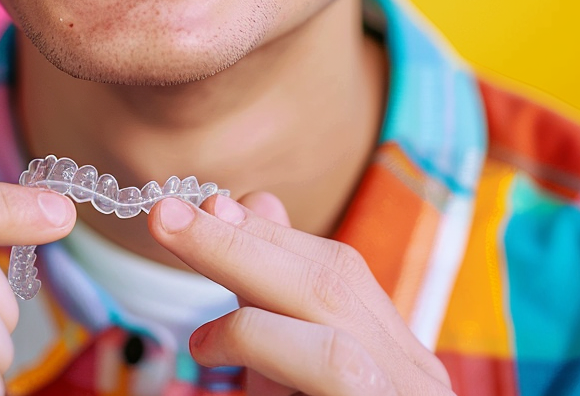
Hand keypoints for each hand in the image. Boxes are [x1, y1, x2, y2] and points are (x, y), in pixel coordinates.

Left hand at [150, 191, 453, 395]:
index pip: (336, 269)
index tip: (200, 206)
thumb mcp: (288, 374)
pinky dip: (262, 347)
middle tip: (165, 216)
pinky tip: (211, 353)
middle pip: (334, 284)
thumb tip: (240, 202)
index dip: (266, 233)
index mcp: (395, 350)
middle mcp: (414, 376)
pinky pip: (330, 377)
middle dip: (242, 244)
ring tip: (185, 304)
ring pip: (336, 335)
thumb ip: (268, 299)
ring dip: (248, 297)